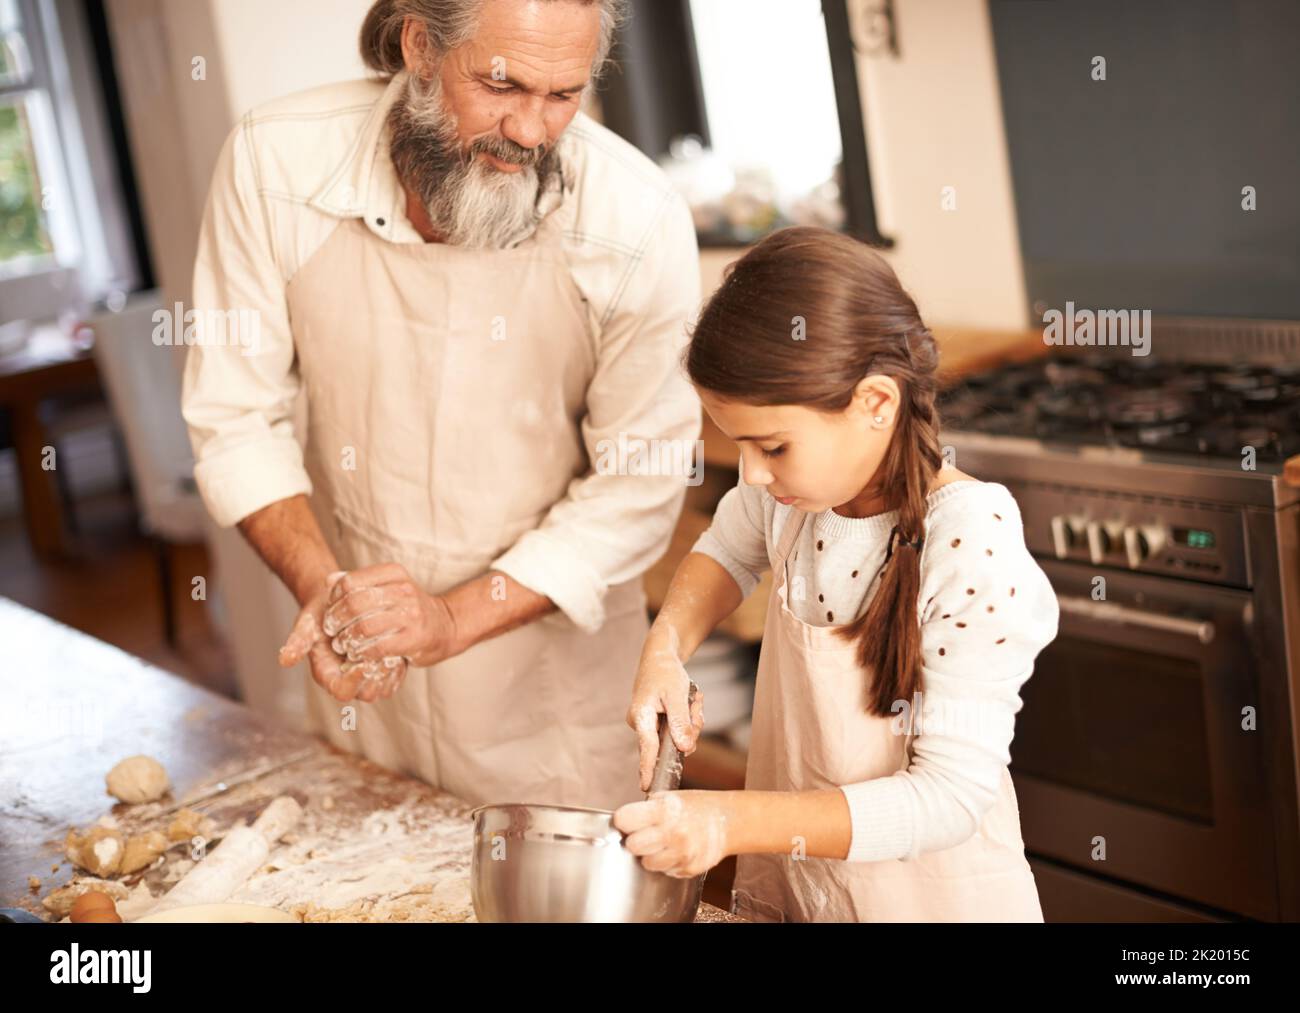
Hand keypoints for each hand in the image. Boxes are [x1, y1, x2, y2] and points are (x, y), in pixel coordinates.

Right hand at [278, 572, 405, 702]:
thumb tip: (284, 660)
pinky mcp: (380, 668)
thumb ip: (298, 641)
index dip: (354, 680)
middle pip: (366, 693)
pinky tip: (402, 650)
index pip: (342, 690)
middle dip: (377, 677)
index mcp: (327, 674)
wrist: (336, 602)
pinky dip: (399, 666)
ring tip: (397, 653)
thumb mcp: (307, 624)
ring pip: (383, 687)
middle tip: (388, 658)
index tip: (364, 661)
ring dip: (391, 673)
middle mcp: (346, 679)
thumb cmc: (319, 614)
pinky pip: (394, 677)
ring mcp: (364, 676)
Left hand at [322, 563, 461, 668]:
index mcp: (394, 572)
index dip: (334, 598)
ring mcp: (411, 614)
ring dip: (347, 639)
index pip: (350, 582)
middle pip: (354, 604)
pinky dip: (362, 652)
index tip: (331, 610)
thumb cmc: (409, 607)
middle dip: (336, 620)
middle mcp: (404, 590)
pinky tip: (358, 653)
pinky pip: (378, 647)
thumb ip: (360, 583)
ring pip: (364, 627)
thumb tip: (329, 581)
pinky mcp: (415, 638)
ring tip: (342, 644)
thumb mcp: (388, 586)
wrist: (445, 625)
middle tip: (331, 630)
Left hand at [613, 790, 734, 877]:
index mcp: (664, 810)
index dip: (624, 820)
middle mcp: (672, 833)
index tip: (627, 820)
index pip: (625, 819)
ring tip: (662, 843)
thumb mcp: (669, 797)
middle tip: (645, 834)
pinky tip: (676, 851)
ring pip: (647, 863)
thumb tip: (623, 821)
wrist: (726, 821)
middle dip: (635, 840)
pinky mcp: (688, 869)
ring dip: (651, 855)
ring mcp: (681, 853)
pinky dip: (667, 863)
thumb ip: (646, 809)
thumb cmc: (695, 807)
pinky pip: (665, 871)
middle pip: (633, 845)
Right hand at [626, 632, 704, 791]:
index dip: (648, 768)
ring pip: (677, 737)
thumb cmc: (666, 673)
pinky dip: (687, 718)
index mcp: (641, 716)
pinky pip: (677, 730)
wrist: (660, 658)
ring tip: (692, 699)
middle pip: (670, 744)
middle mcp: (641, 723)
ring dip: (690, 721)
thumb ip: (681, 722)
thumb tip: (685, 749)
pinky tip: (689, 703)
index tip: (646, 787)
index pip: (647, 748)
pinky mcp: (656, 723)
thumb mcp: (677, 695)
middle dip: (689, 728)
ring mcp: (648, 724)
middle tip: (695, 705)